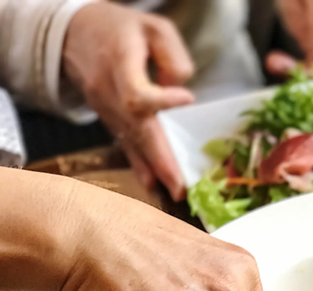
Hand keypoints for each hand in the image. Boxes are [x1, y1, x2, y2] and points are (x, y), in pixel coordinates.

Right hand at [63, 3, 194, 200]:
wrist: (76, 35)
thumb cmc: (120, 30)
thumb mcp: (153, 27)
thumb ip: (172, 56)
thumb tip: (180, 89)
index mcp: (120, 61)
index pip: (136, 91)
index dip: (161, 100)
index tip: (187, 99)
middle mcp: (109, 90)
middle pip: (135, 128)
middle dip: (160, 159)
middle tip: (181, 185)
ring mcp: (106, 109)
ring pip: (131, 141)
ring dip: (154, 168)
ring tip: (175, 190)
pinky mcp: (109, 119)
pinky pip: (124, 144)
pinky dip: (140, 165)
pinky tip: (152, 184)